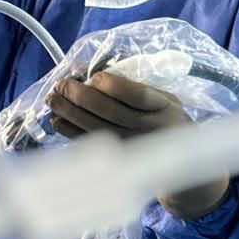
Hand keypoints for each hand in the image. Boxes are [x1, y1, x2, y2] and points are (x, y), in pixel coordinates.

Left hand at [48, 70, 230, 220]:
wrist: (184, 164)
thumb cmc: (167, 119)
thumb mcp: (167, 100)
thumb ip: (140, 89)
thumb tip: (95, 75)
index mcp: (165, 107)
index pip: (139, 96)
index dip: (114, 86)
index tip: (94, 77)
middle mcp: (150, 128)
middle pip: (112, 112)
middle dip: (81, 97)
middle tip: (62, 84)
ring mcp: (134, 146)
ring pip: (98, 128)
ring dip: (70, 113)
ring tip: (53, 99)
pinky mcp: (120, 158)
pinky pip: (92, 144)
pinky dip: (71, 132)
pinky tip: (57, 120)